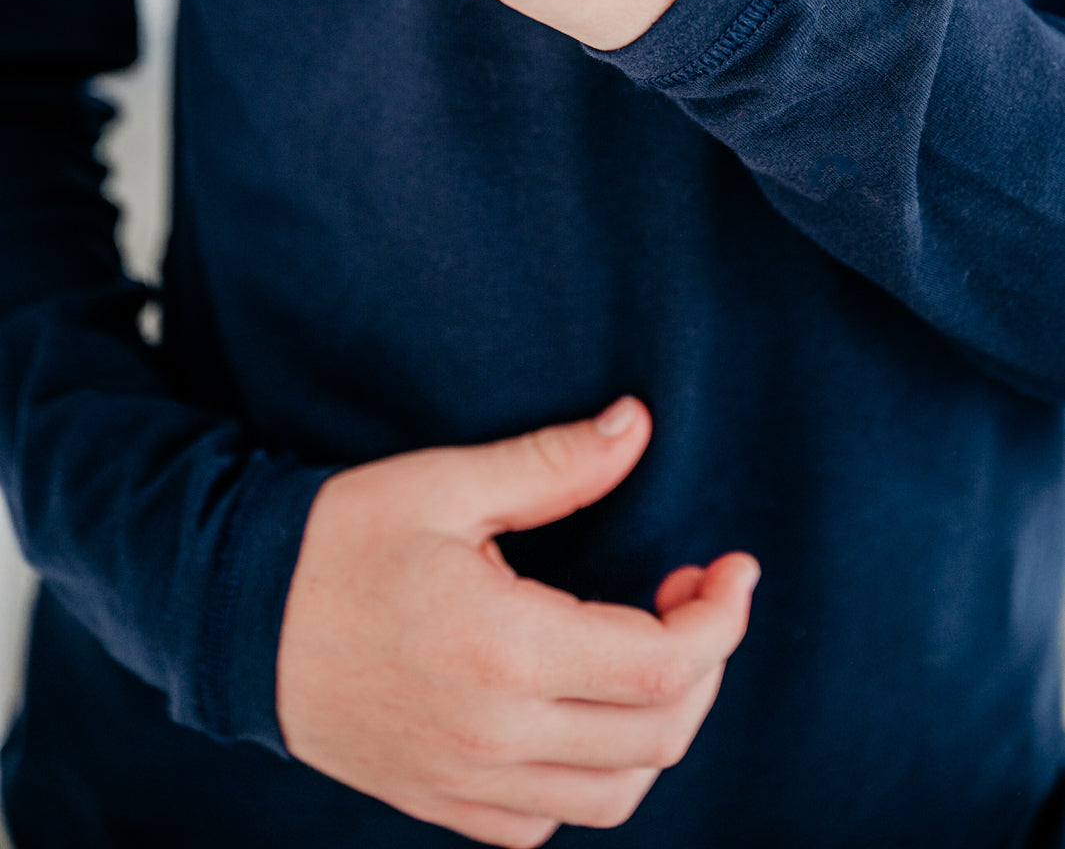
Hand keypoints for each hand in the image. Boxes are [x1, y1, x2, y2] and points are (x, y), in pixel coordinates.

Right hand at [276, 397, 759, 846]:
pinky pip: (552, 820)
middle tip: (694, 592)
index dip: (722, 617)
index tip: (734, 567)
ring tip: (653, 650)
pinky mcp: (443, 801)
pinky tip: (585, 707)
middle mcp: (494, 734)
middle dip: (707, 661)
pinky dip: (597, 772)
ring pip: (617, 790)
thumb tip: (637, 425)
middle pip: (660, 733)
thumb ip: (553, 464)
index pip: (664, 665)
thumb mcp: (446, 485)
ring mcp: (468, 781)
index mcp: (503, 648)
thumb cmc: (337, 538)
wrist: (233, 614)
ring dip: (662, 724)